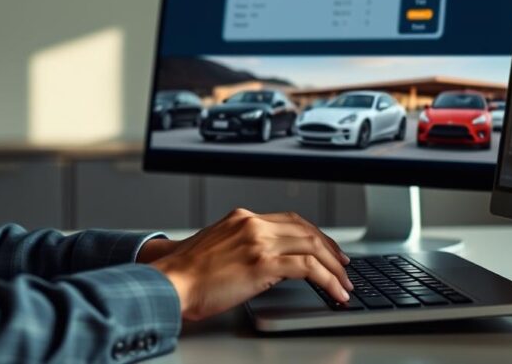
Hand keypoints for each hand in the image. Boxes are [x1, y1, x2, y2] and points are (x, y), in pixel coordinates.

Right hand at [145, 208, 351, 321]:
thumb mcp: (218, 250)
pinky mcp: (263, 263)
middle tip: (344, 267)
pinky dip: (327, 280)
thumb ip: (245, 248)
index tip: (327, 249)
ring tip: (344, 284)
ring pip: (313, 247)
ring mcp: (259, 242)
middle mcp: (253, 224)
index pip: (291, 220)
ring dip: (334, 268)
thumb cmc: (185, 276)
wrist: (168, 283)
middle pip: (307, 230)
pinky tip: (334, 292)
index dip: (314, 235)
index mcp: (242, 219)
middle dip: (331, 250)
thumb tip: (271, 264)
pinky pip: (308, 268)